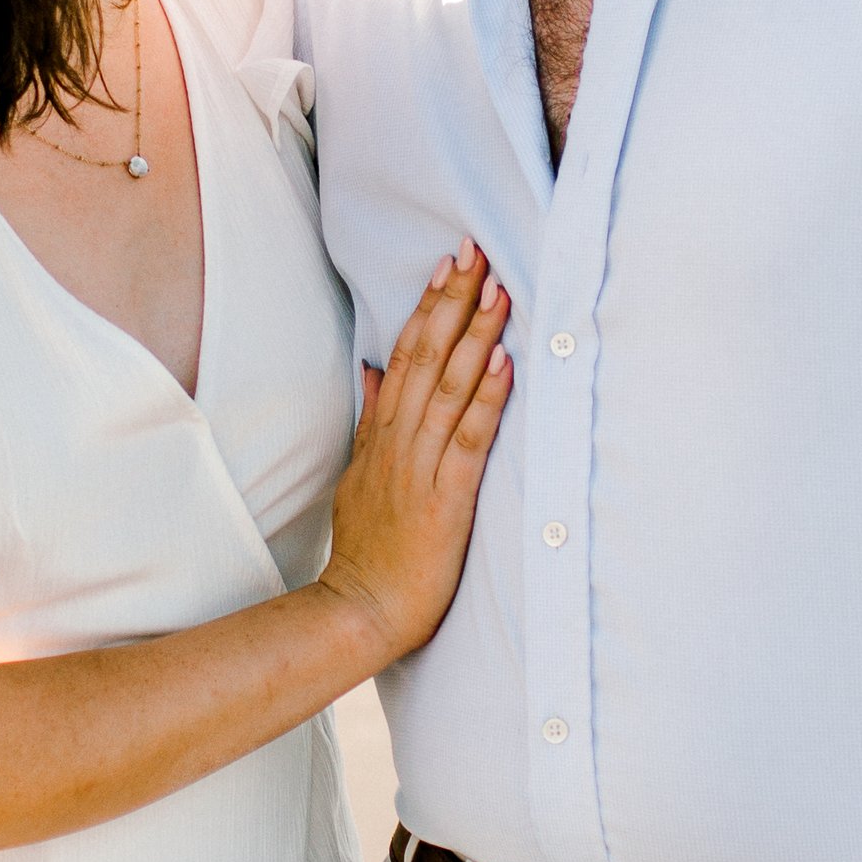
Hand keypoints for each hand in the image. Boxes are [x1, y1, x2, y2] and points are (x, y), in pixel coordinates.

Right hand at [318, 245, 511, 666]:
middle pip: (424, 357)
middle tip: (474, 251)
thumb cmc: (369, 551)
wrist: (360, 611)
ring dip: (474, 336)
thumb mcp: (358, 476)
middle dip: (452, 302)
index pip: (404, 356)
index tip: (448, 265)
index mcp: (381, 436)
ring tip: (497, 290)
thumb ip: (369, 420)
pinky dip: (486, 399)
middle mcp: (398, 443)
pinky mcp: (444, 500)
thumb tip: (371, 368)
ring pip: (447, 389)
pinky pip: (467, 440)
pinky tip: (504, 363)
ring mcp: (419, 469)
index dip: (429, 307)